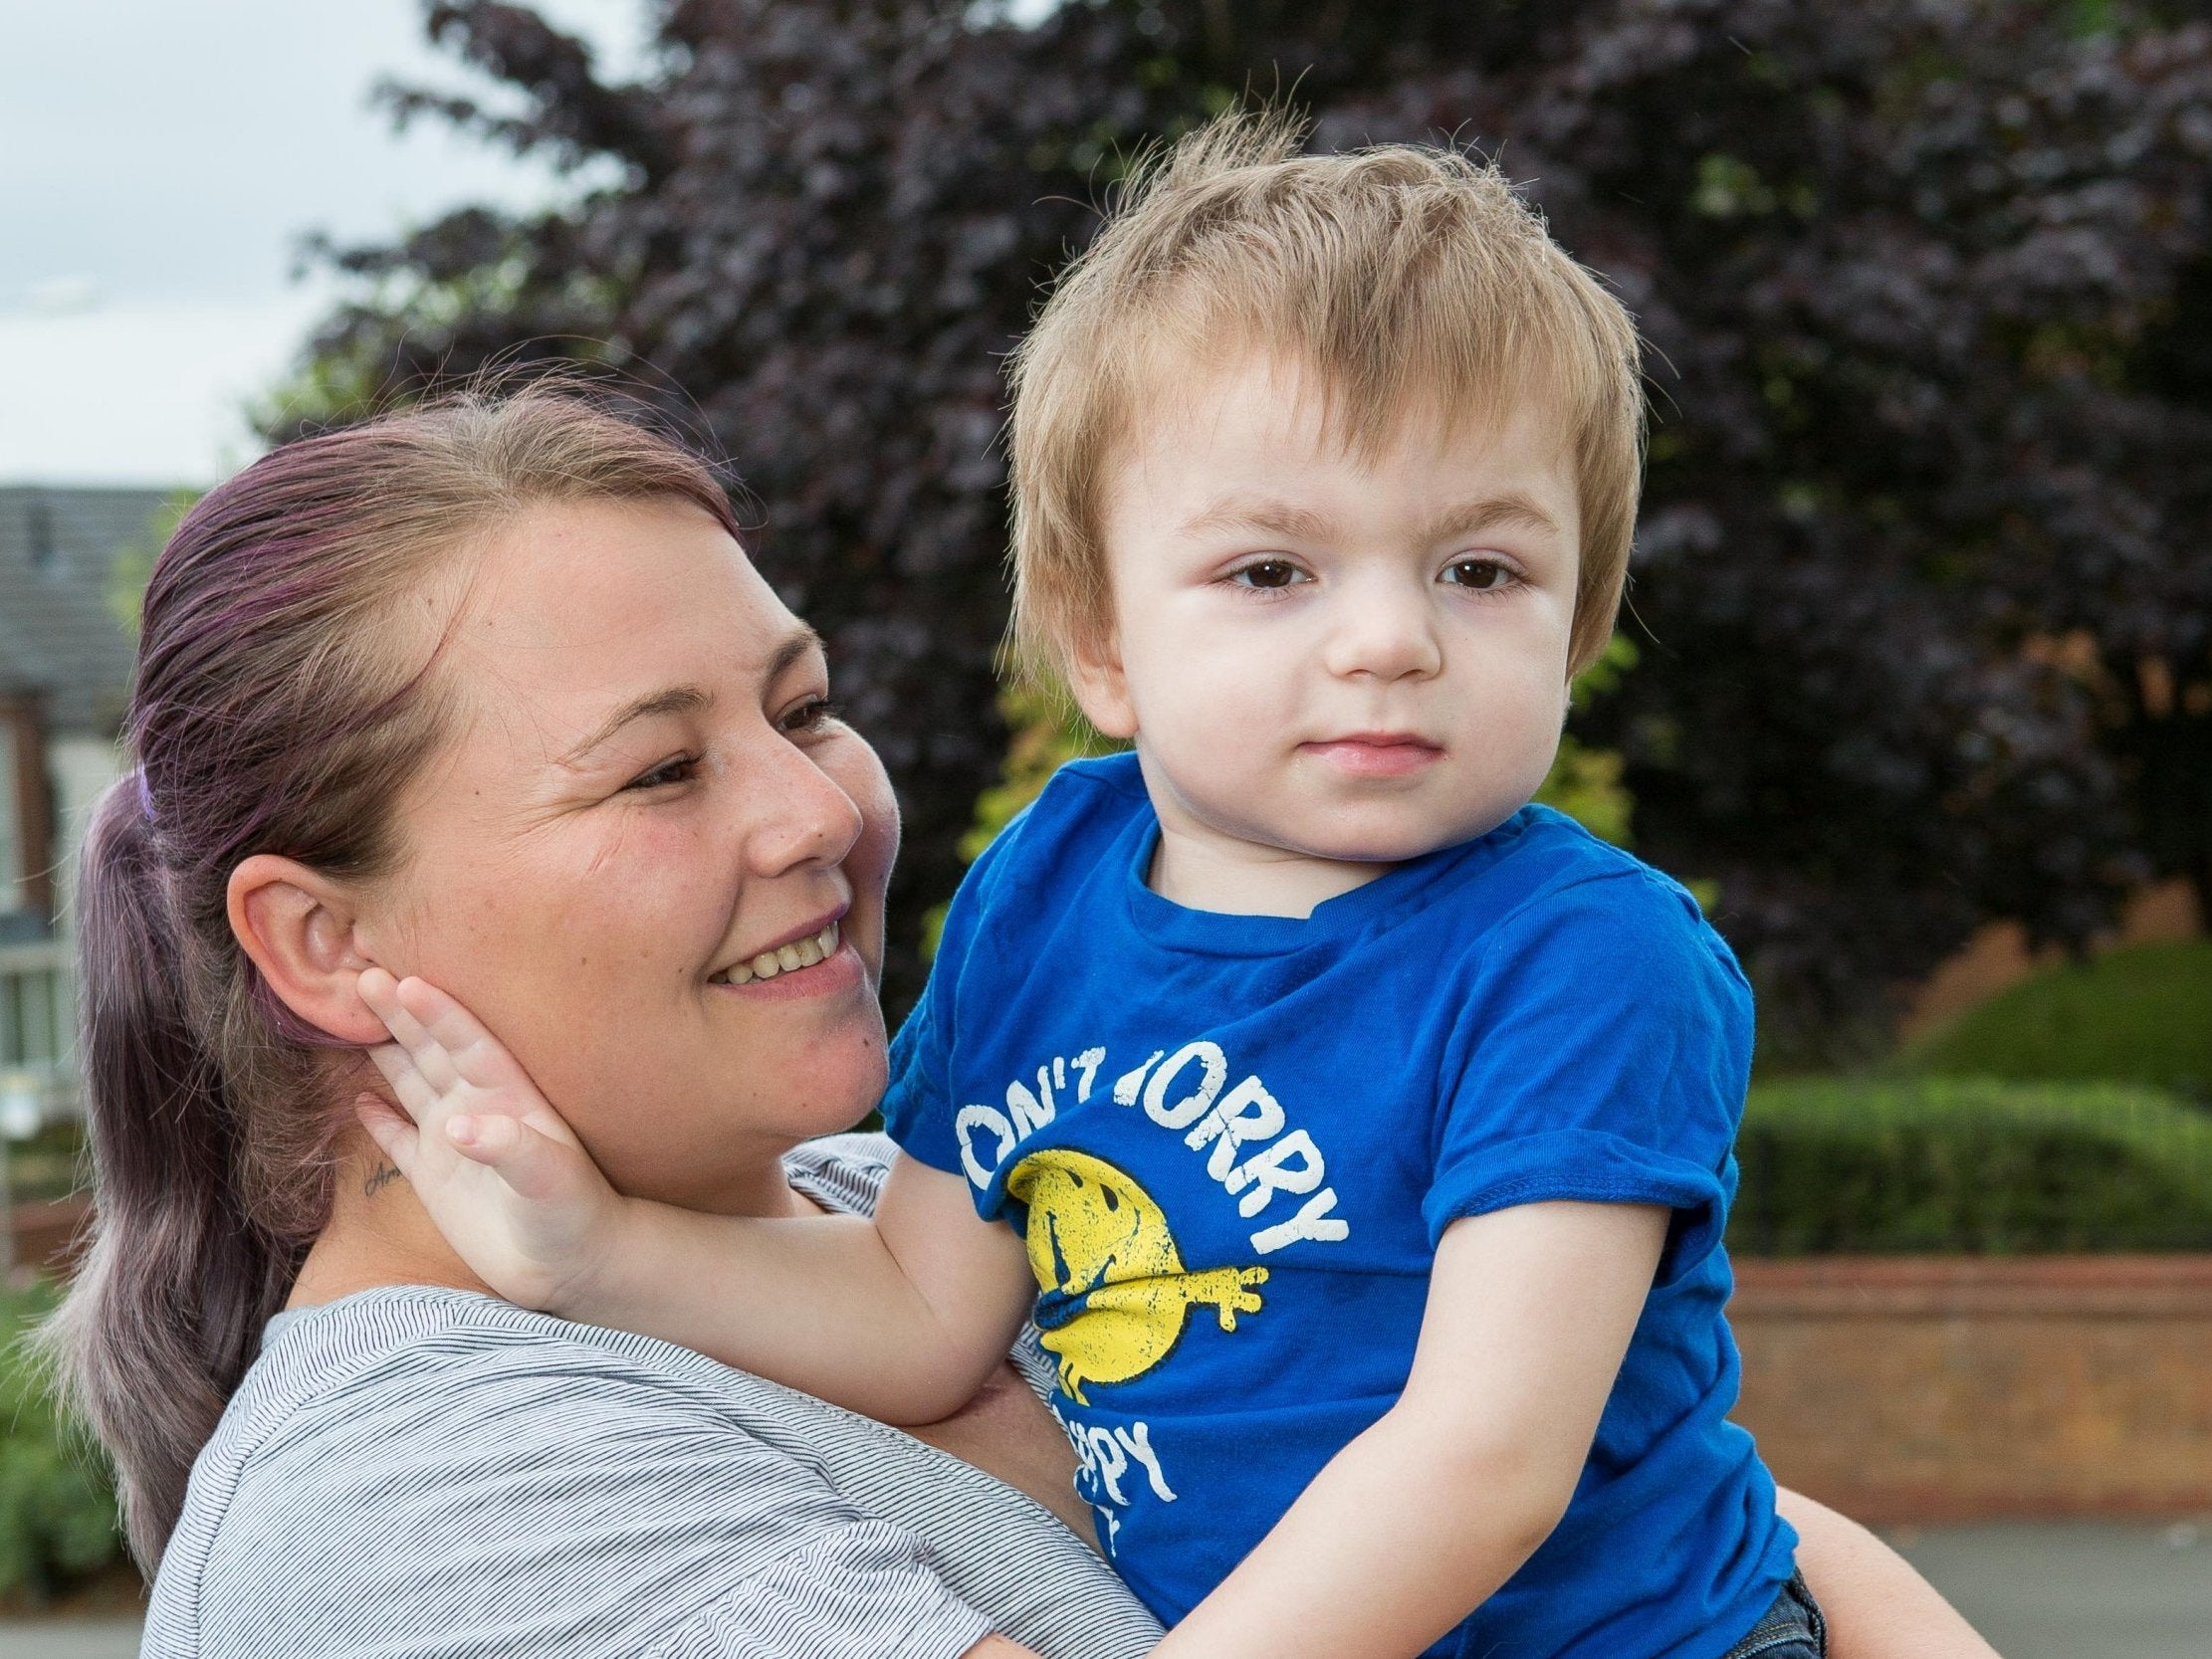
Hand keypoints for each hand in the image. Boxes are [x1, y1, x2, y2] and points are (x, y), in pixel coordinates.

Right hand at [356, 968, 629, 1313]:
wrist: (571, 1265)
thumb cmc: (574, 1213)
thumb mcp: (552, 1179)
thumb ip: (512, 1148)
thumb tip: (457, 1127)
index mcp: (509, 1098)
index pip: (469, 1044)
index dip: (439, 1012)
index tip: (405, 980)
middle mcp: (477, 1108)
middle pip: (433, 1050)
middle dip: (400, 1014)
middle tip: (363, 974)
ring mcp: (453, 1139)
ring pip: (412, 1081)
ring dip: (385, 1051)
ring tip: (349, 1017)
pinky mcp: (434, 1176)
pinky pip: (398, 1137)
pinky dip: (378, 1117)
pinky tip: (358, 1094)